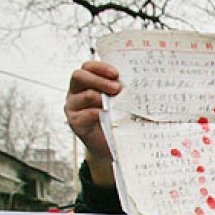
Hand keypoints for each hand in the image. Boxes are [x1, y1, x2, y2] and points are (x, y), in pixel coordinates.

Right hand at [65, 61, 121, 184]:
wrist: (110, 147)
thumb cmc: (117, 119)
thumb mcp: (121, 102)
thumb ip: (123, 92)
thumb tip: (142, 83)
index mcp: (87, 82)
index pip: (88, 67)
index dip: (101, 67)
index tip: (116, 74)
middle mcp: (76, 92)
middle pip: (79, 76)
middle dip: (99, 80)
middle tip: (117, 88)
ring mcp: (73, 107)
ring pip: (82, 95)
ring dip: (100, 96)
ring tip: (114, 103)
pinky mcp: (75, 122)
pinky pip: (83, 114)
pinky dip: (96, 113)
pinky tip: (106, 114)